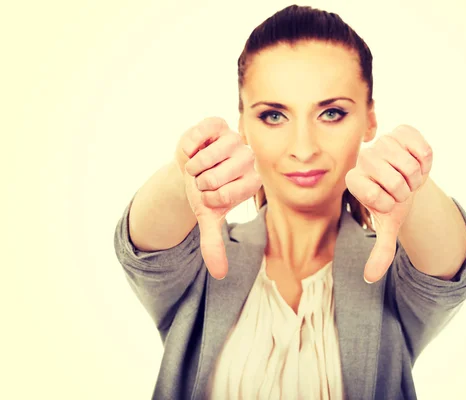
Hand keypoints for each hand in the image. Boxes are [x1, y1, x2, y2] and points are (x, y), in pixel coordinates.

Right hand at [174, 117, 261, 278]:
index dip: (207, 198)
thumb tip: (219, 274)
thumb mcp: (208, 216)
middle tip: (203, 178)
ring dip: (192, 166)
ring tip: (198, 165)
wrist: (192, 165)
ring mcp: (235, 139)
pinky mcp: (218, 124)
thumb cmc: (204, 190)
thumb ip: (214, 243)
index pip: (223, 197)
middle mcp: (249, 158)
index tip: (209, 194)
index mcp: (252, 181)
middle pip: (213, 179)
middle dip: (198, 183)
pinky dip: (189, 146)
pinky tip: (195, 148)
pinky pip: (199, 135)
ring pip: (205, 159)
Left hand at [345, 125, 432, 282]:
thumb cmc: (394, 200)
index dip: (390, 204)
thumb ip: (380, 251)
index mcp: (353, 180)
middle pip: (397, 183)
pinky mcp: (402, 131)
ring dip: (417, 177)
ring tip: (409, 176)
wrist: (408, 177)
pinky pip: (423, 149)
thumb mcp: (388, 225)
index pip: (377, 198)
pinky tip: (417, 161)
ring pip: (410, 166)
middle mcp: (363, 158)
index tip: (389, 202)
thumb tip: (370, 279)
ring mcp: (382, 142)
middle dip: (406, 192)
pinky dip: (426, 160)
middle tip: (402, 189)